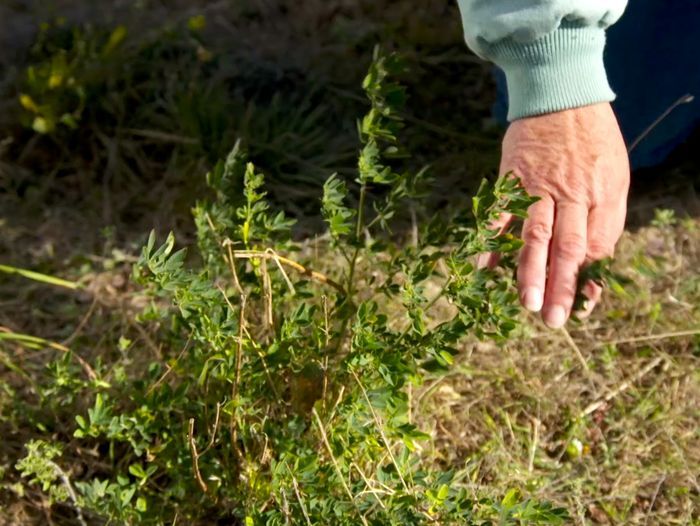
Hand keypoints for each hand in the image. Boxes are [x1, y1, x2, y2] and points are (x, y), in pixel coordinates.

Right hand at [482, 103, 629, 327]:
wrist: (560, 94)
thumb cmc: (592, 140)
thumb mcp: (615, 174)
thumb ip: (607, 216)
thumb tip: (594, 261)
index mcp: (602, 193)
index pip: (597, 246)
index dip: (589, 279)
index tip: (581, 307)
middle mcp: (572, 193)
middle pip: (568, 247)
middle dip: (561, 286)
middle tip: (554, 319)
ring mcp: (539, 186)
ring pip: (535, 235)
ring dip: (529, 271)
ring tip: (526, 304)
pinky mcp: (512, 178)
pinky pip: (500, 215)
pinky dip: (492, 242)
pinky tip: (486, 270)